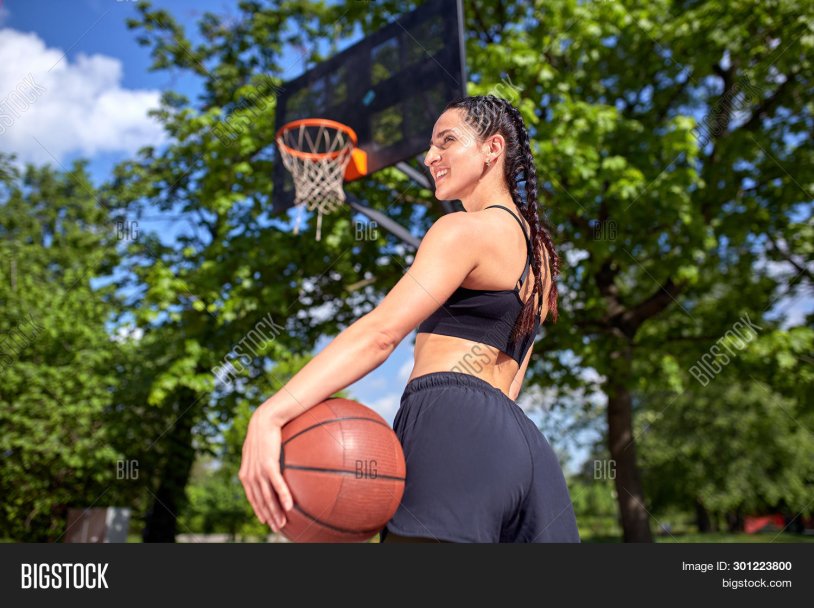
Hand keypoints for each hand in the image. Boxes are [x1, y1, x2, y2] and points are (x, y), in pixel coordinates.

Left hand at [239, 405, 293, 531]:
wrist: (264, 419)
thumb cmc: (265, 433)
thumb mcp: (260, 450)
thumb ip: (262, 463)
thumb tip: (272, 470)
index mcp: (246, 474)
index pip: (252, 497)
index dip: (258, 511)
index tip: (266, 521)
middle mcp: (249, 475)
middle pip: (259, 501)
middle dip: (268, 516)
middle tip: (277, 527)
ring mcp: (258, 471)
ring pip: (266, 496)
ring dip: (275, 511)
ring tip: (282, 522)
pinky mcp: (268, 464)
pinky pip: (276, 483)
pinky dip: (282, 495)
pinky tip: (289, 506)